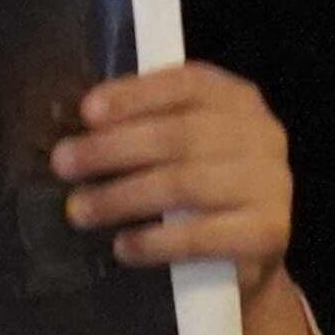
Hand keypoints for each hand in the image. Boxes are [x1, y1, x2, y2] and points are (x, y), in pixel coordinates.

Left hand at [52, 62, 291, 282]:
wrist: (255, 252)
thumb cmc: (205, 189)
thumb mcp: (187, 146)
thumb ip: (148, 128)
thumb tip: (78, 131)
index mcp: (238, 100)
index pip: (188, 83)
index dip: (135, 94)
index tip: (86, 112)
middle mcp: (262, 135)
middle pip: (180, 135)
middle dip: (113, 149)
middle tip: (64, 164)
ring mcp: (271, 185)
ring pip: (185, 184)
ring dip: (122, 197)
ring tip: (79, 210)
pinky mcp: (268, 233)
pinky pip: (202, 236)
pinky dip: (155, 242)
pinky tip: (122, 247)